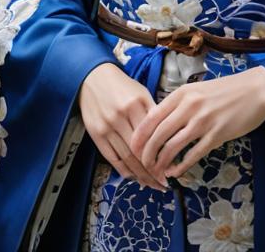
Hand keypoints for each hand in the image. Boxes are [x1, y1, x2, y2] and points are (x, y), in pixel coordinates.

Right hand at [77, 62, 169, 192]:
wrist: (93, 78)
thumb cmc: (122, 86)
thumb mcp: (141, 92)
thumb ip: (152, 113)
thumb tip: (168, 136)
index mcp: (136, 104)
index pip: (152, 136)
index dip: (162, 155)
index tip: (171, 169)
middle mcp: (121, 116)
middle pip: (140, 151)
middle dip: (152, 171)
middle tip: (163, 184)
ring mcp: (107, 127)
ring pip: (126, 158)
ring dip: (140, 175)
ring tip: (151, 184)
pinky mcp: (96, 135)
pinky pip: (112, 158)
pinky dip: (124, 170)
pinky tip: (134, 178)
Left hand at [129, 66, 264, 186]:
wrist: (255, 89)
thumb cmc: (226, 90)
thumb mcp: (197, 90)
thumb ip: (178, 104)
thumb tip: (159, 123)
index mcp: (181, 94)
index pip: (151, 117)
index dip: (139, 137)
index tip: (133, 149)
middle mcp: (189, 106)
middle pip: (158, 135)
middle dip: (147, 154)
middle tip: (144, 165)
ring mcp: (203, 121)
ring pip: (172, 146)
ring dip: (161, 163)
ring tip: (157, 172)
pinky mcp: (217, 134)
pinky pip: (193, 154)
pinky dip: (180, 166)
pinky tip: (175, 172)